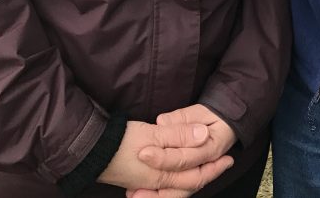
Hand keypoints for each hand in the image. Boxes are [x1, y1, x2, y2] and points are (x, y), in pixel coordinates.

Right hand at [97, 119, 232, 197]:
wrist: (89, 149)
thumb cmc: (122, 142)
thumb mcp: (154, 135)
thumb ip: (179, 136)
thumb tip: (203, 136)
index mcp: (162, 176)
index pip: (195, 176)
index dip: (214, 167)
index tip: (229, 158)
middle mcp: (155, 184)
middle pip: (187, 185)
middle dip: (206, 173)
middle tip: (223, 162)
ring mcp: (145, 182)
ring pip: (176, 184)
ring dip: (192, 174)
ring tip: (204, 163)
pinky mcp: (137, 176)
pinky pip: (163, 182)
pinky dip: (176, 176)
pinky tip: (177, 167)